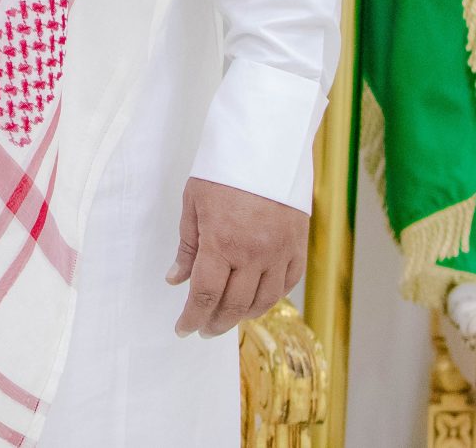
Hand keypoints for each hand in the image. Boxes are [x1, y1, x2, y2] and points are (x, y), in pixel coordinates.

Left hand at [167, 175, 307, 336]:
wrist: (266, 145)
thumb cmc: (223, 170)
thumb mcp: (194, 203)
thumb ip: (188, 246)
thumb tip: (176, 279)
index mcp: (221, 242)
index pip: (205, 295)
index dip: (192, 317)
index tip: (183, 329)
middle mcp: (253, 253)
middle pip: (234, 304)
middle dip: (215, 322)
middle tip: (204, 328)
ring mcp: (280, 252)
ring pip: (263, 301)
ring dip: (243, 315)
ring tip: (228, 317)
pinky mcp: (298, 246)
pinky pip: (288, 284)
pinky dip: (272, 298)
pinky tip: (257, 300)